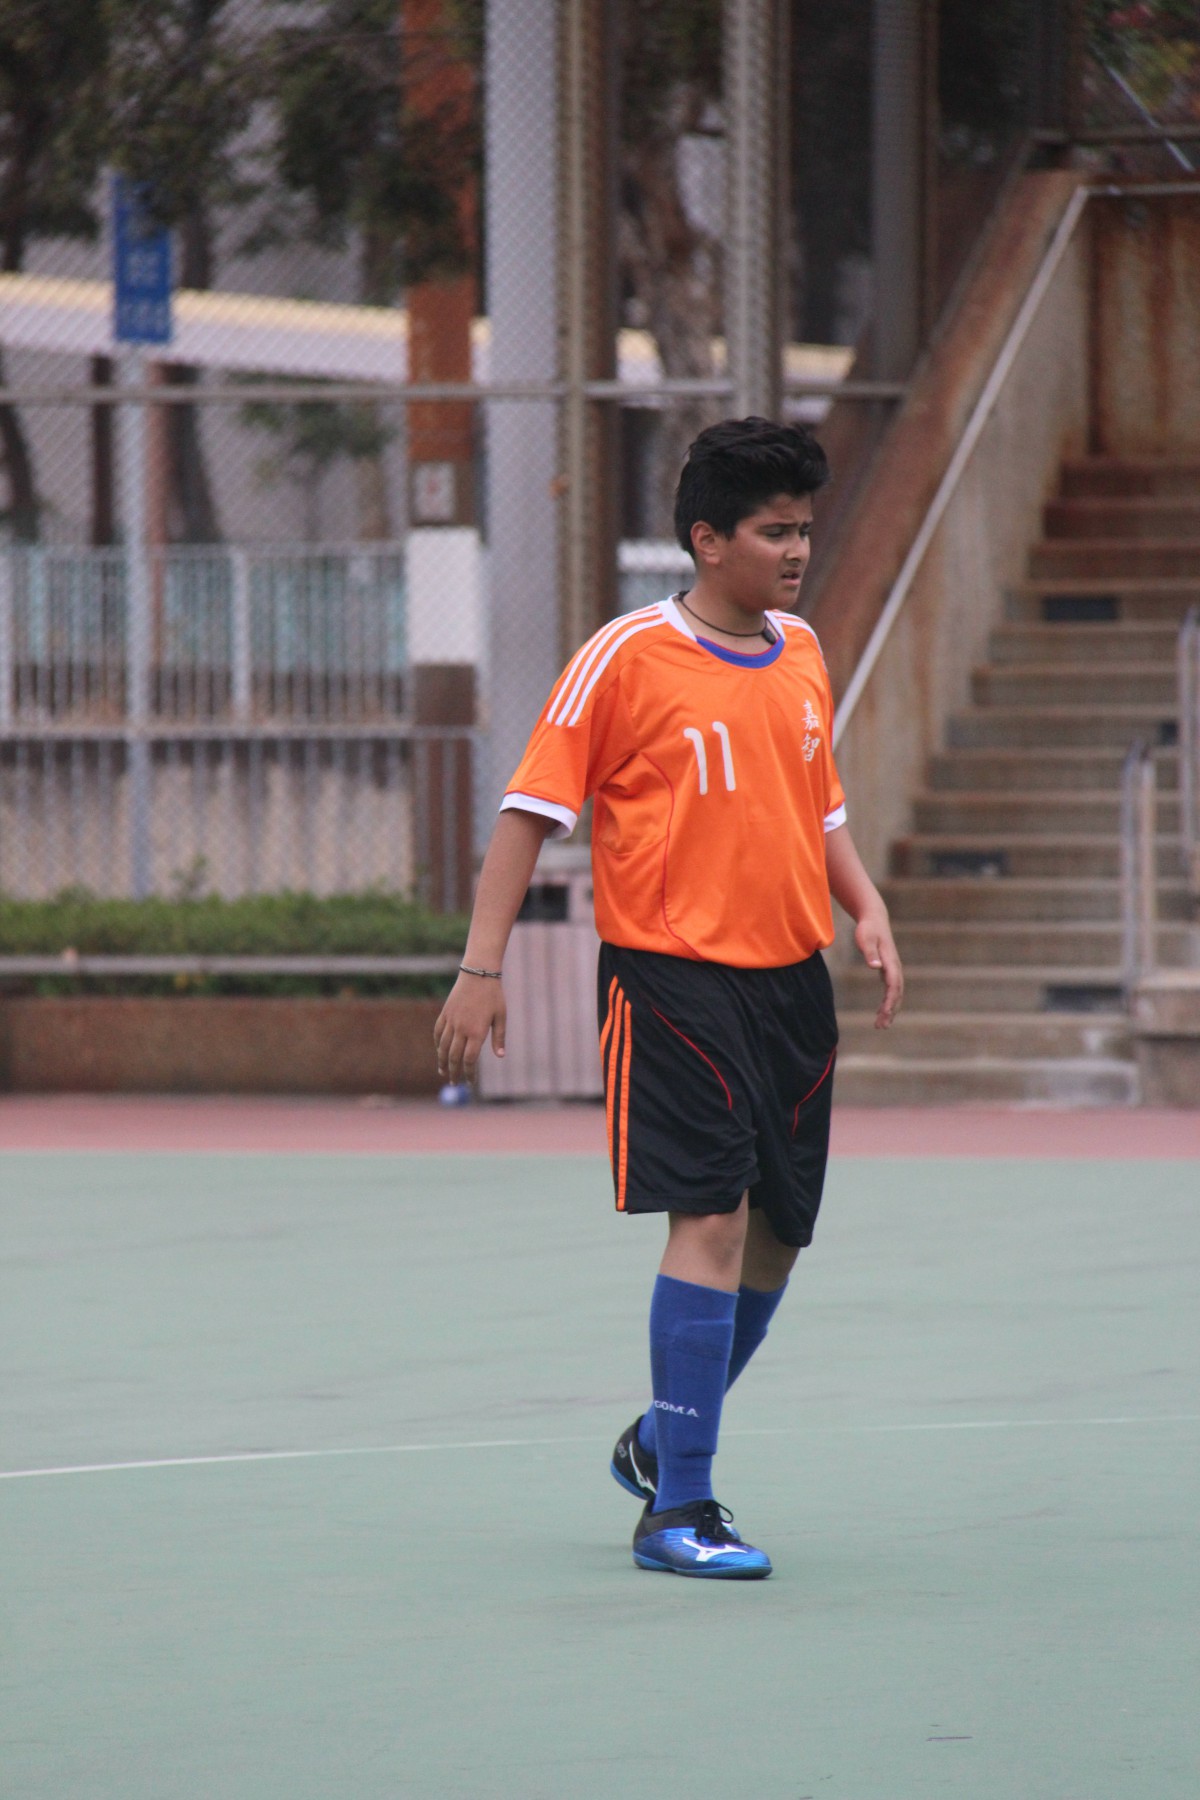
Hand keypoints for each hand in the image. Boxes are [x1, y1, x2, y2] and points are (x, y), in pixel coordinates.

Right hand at [434, 973, 506, 1083]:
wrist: (478, 973)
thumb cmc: (494, 995)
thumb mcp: (501, 1016)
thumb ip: (499, 1037)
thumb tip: (500, 1056)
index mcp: (477, 1032)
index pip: (470, 1060)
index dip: (469, 1074)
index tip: (470, 1084)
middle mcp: (461, 1029)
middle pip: (454, 1057)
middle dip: (454, 1072)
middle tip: (454, 1083)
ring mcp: (451, 1021)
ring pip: (442, 1047)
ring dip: (442, 1061)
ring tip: (442, 1072)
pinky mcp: (445, 1013)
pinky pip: (438, 1032)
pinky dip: (437, 1044)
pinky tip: (439, 1051)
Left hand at [854, 908, 902, 1029]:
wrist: (875, 919)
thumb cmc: (868, 929)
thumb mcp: (865, 938)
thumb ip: (870, 952)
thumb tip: (875, 967)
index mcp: (890, 961)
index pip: (893, 984)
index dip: (890, 1000)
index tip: (885, 1013)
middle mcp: (894, 967)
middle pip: (896, 993)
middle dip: (891, 1011)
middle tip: (881, 1026)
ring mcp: (893, 969)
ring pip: (895, 994)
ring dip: (890, 1010)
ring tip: (881, 1026)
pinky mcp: (888, 970)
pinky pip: (891, 990)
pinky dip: (887, 1003)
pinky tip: (881, 1013)